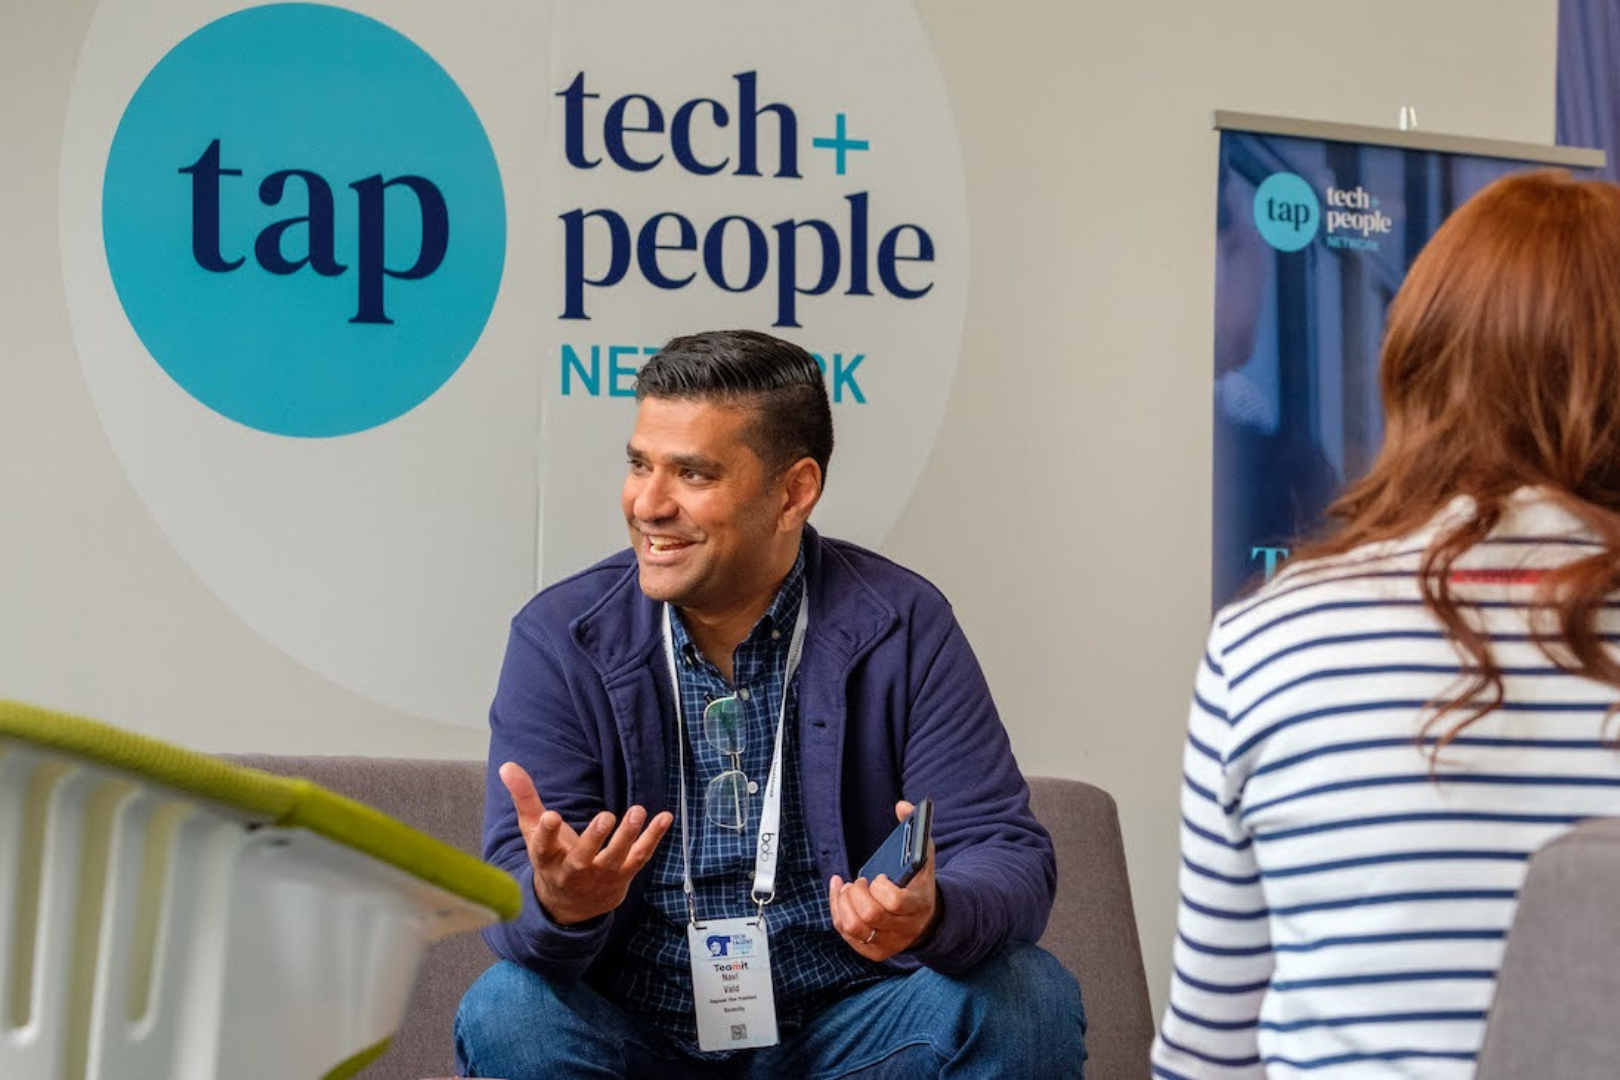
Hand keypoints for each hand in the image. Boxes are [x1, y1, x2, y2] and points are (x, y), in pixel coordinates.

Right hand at [500, 761, 672, 925]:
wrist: (570, 906)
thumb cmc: (552, 858)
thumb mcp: (533, 831)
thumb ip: (524, 798)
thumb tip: (507, 765)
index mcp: (547, 859)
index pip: (544, 847)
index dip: (547, 833)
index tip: (551, 816)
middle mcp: (574, 872)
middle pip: (583, 858)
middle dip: (594, 839)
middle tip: (605, 817)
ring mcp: (600, 876)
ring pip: (615, 858)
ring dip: (628, 836)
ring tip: (638, 811)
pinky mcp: (623, 875)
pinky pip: (639, 857)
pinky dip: (653, 838)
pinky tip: (664, 817)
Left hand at [828, 800, 938, 960]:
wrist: (927, 919)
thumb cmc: (919, 882)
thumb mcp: (924, 856)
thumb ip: (916, 829)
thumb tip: (902, 805)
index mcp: (918, 905)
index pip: (895, 902)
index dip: (881, 887)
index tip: (879, 876)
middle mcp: (904, 929)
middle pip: (871, 915)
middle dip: (858, 894)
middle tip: (859, 881)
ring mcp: (888, 942)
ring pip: (854, 927)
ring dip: (844, 903)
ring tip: (848, 888)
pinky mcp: (873, 950)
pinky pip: (846, 933)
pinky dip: (837, 909)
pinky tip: (840, 891)